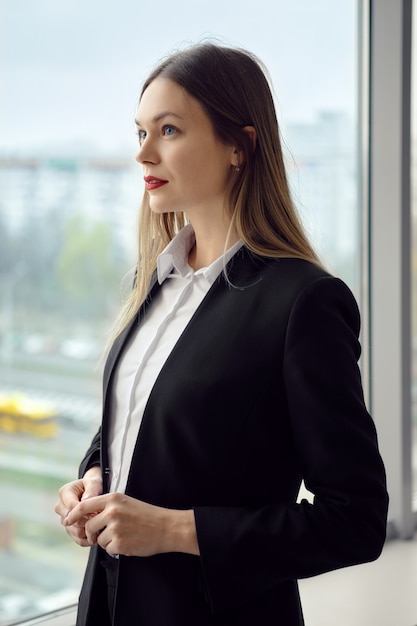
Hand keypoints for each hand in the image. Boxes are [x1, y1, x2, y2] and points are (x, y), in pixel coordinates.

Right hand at [55, 466, 102, 546]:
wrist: (92, 491)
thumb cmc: (92, 485)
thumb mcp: (93, 482)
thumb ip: (91, 489)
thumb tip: (86, 500)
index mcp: (64, 493)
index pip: (71, 507)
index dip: (85, 512)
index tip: (98, 512)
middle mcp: (61, 507)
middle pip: (72, 521)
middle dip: (87, 521)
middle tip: (100, 520)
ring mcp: (64, 519)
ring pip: (74, 531)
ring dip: (88, 531)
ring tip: (100, 526)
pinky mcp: (69, 529)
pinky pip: (77, 539)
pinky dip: (87, 539)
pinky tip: (97, 535)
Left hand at [63, 492, 199, 556]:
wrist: (166, 527)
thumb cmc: (147, 516)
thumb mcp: (126, 503)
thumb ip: (107, 507)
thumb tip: (87, 516)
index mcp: (113, 499)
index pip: (84, 505)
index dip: (72, 514)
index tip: (67, 520)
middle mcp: (112, 511)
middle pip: (88, 525)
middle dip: (92, 533)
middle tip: (102, 535)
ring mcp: (115, 527)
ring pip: (98, 539)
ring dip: (107, 541)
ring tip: (124, 536)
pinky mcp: (119, 542)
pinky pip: (108, 549)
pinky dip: (115, 549)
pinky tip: (128, 542)